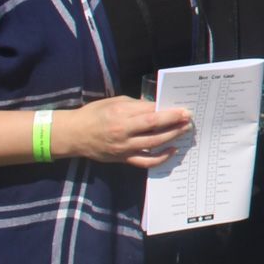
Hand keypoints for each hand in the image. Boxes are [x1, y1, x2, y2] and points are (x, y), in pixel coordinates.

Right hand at [60, 96, 192, 167]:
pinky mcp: (123, 159)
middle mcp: (123, 130)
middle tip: (189, 119)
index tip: (184, 109)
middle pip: (155, 127)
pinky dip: (161, 158)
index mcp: (121, 113)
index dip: (169, 111)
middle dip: (175, 122)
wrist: (73, 135)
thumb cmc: (94, 114)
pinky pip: (145, 161)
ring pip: (154, 143)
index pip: (151, 112)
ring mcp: (124, 147)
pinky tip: (172, 151)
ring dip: (172, 137)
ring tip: (184, 131)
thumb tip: (157, 106)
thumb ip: (136, 105)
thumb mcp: (114, 102)